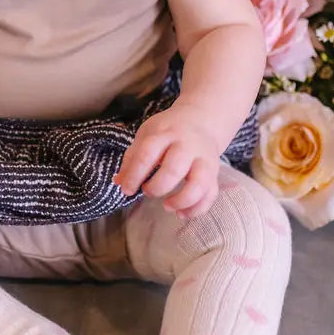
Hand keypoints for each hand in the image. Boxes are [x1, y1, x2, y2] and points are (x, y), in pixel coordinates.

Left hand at [114, 102, 221, 216]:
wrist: (202, 120)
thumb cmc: (168, 132)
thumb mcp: (146, 136)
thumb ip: (132, 158)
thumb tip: (119, 182)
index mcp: (165, 134)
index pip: (148, 154)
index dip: (134, 175)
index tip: (127, 189)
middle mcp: (187, 146)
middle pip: (174, 169)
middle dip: (157, 187)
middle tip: (147, 191)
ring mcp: (204, 160)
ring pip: (199, 183)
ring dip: (181, 200)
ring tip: (167, 206)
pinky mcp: (214, 173)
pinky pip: (211, 194)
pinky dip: (197, 209)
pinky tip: (181, 214)